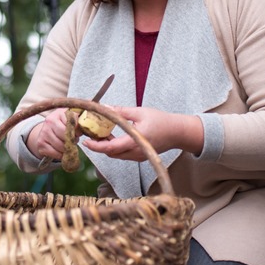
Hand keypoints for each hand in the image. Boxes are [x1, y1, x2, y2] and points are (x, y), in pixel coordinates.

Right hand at [26, 107, 76, 159]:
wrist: (48, 131)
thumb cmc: (64, 125)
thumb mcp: (72, 120)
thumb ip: (79, 121)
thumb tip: (84, 126)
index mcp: (59, 113)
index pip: (71, 123)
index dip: (77, 131)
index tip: (78, 133)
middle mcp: (49, 120)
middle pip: (65, 135)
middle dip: (72, 140)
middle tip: (74, 141)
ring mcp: (43, 132)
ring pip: (61, 146)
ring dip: (67, 149)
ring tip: (68, 145)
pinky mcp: (40, 143)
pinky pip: (55, 153)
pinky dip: (60, 155)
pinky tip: (61, 151)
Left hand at [82, 105, 203, 160]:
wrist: (178, 132)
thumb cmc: (161, 121)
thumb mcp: (139, 112)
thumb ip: (121, 112)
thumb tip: (104, 108)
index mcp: (134, 142)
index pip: (110, 148)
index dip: (96, 146)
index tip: (86, 141)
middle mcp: (135, 153)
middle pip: (111, 153)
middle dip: (99, 145)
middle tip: (90, 133)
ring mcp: (138, 156)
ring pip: (116, 155)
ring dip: (107, 146)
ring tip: (101, 132)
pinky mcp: (140, 156)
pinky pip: (123, 154)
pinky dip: (115, 147)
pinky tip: (112, 135)